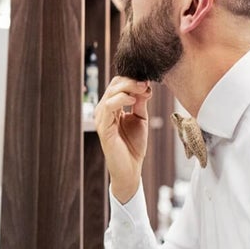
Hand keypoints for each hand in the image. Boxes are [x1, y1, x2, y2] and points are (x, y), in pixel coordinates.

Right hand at [94, 77, 151, 203]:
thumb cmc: (133, 145)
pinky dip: (120, 99)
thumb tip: (144, 86)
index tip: (148, 81)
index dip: (132, 80)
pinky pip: (108, 107)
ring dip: (128, 87)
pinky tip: (133, 100)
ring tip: (142, 88)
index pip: (117, 84)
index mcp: (112, 107)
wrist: (130, 169)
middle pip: (114, 85)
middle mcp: (104, 110)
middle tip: (146, 82)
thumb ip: (140, 102)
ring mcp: (102, 118)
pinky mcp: (103, 128)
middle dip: (131, 81)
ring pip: (111, 93)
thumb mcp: (140, 119)